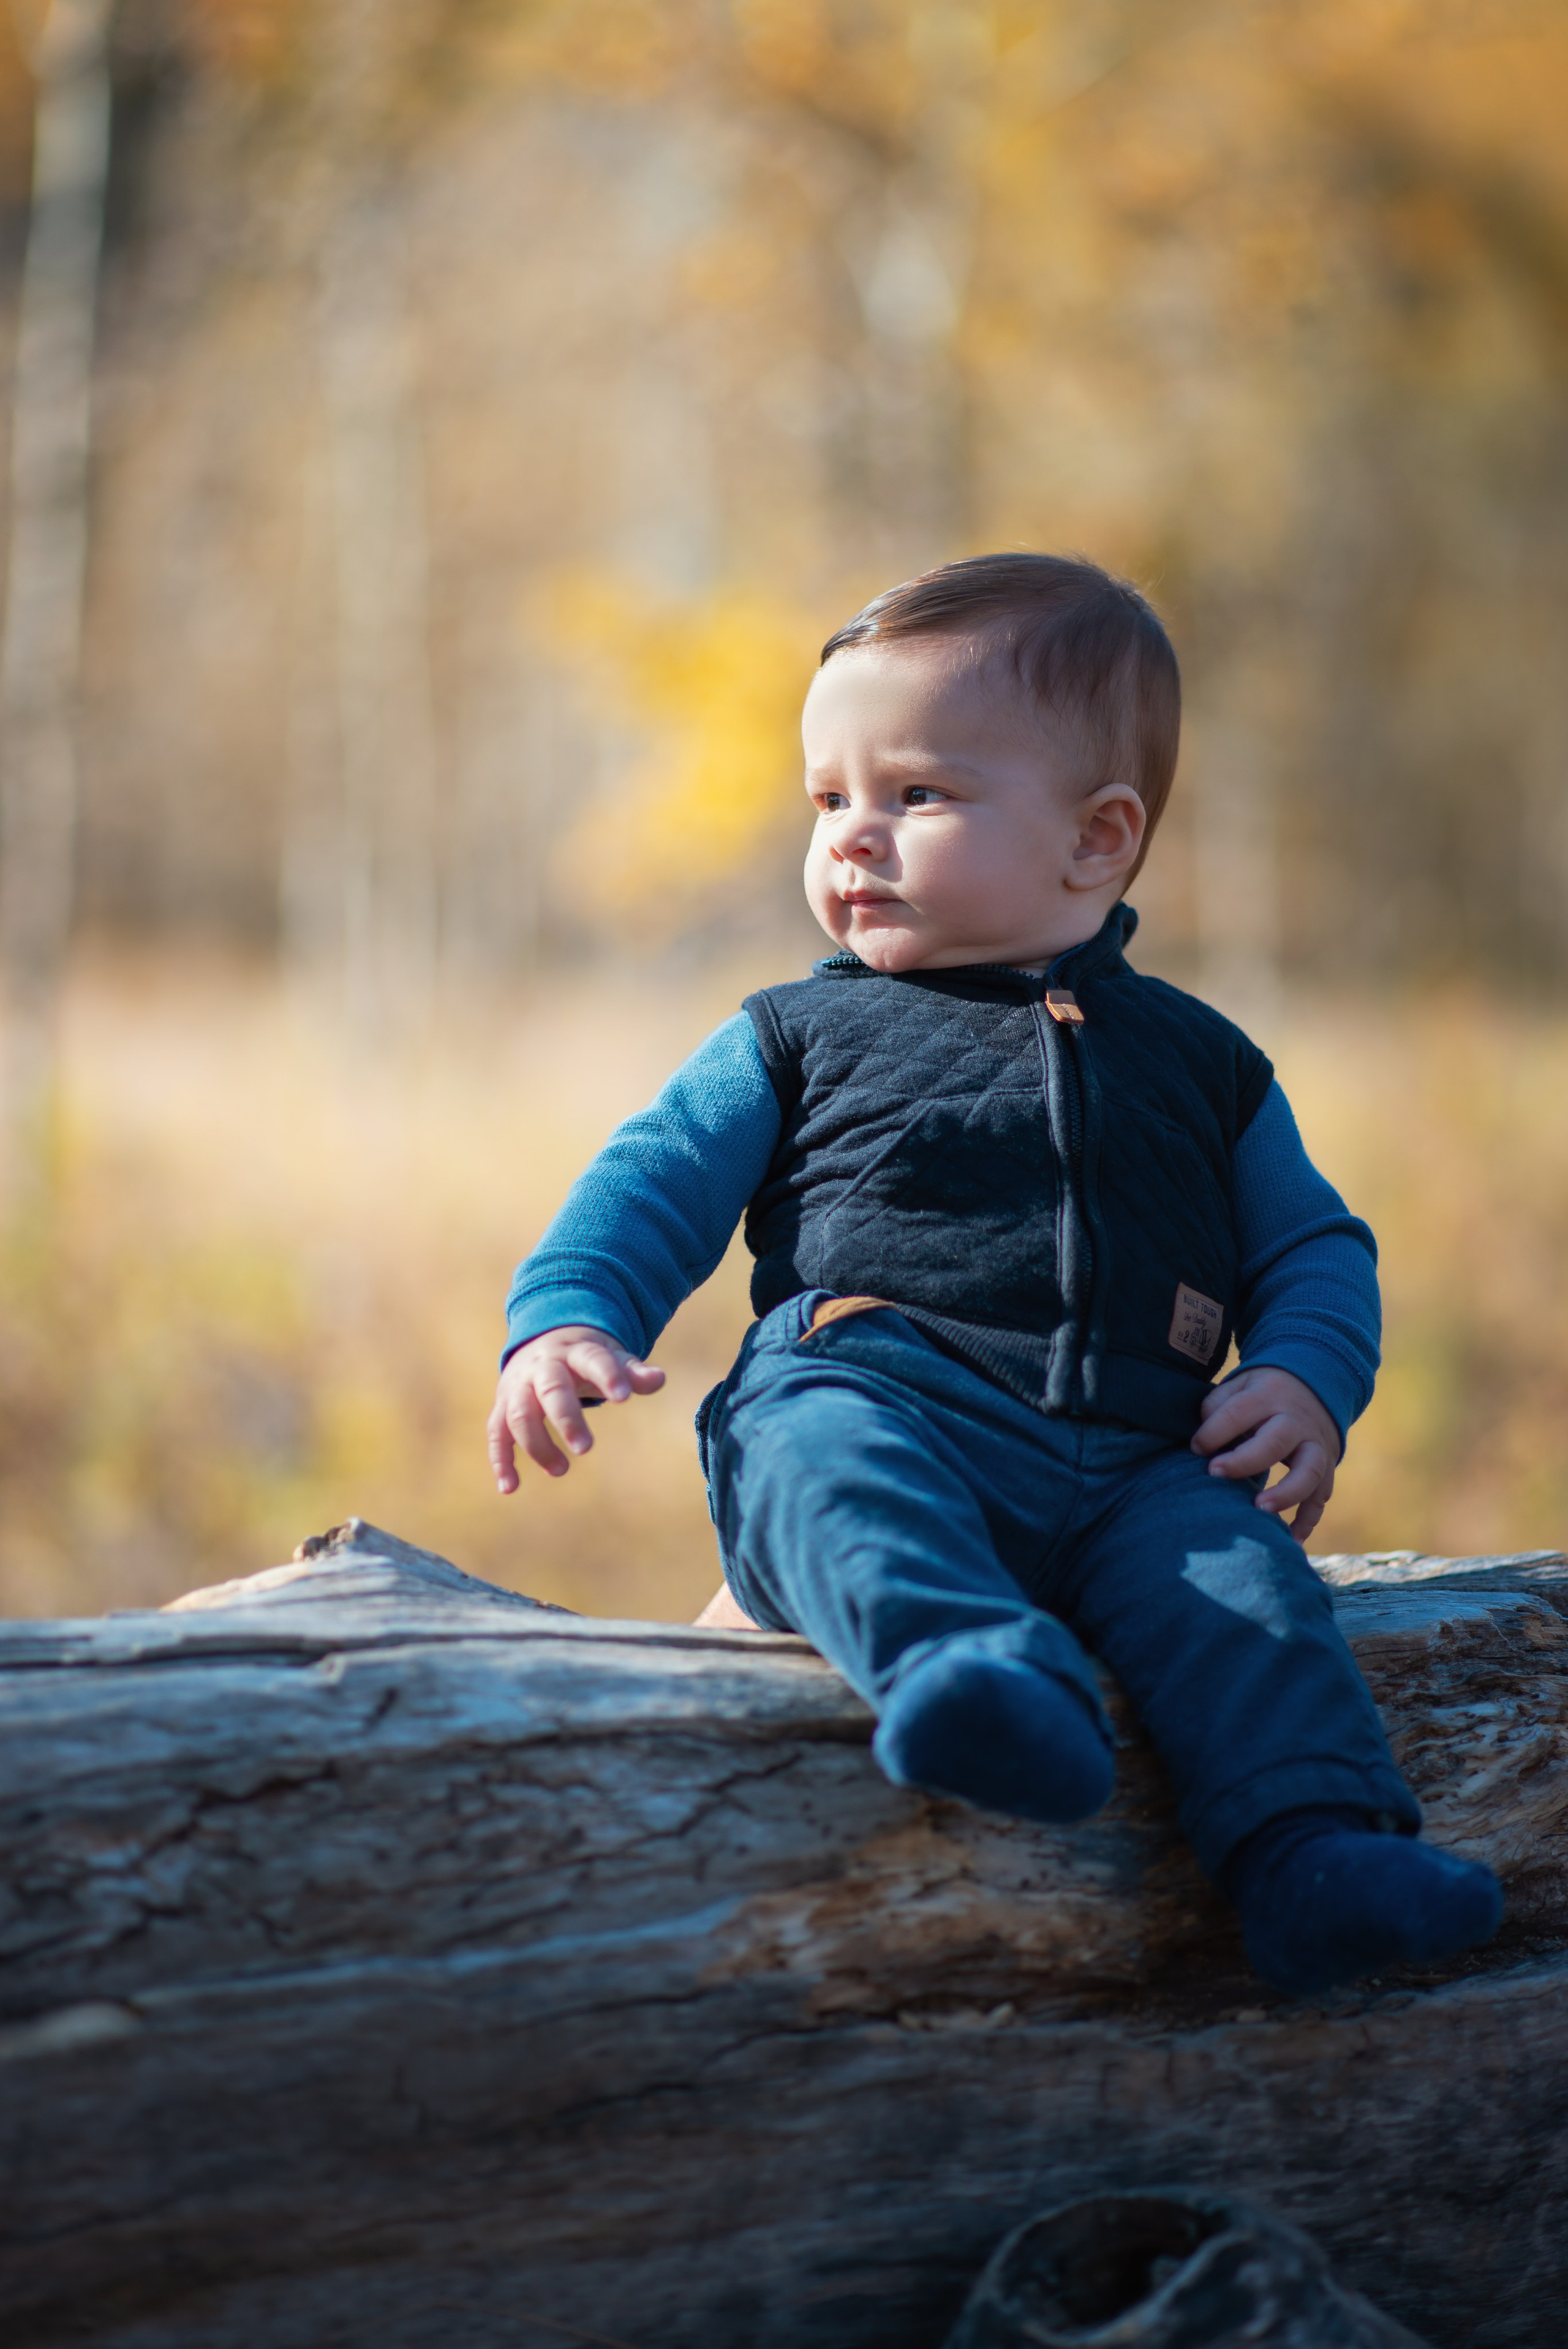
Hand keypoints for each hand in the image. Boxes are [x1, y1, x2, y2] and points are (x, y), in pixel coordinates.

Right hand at [488, 1326, 664, 1487]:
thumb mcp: (612, 1358)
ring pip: (519, 1413)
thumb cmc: (586, 1359)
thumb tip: (659, 1379)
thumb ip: (634, 1372)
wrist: (541, 1343)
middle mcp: (542, 1367)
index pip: (592, 1360)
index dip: (607, 1376)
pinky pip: (496, 1433)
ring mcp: (518, 1387)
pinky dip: (500, 1460)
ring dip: (537, 1444)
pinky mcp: (502, 1407)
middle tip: (586, 1448)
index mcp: (575, 1352)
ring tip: (561, 1470)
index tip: (624, 1398)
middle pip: (550, 1389)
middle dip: (566, 1417)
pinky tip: (510, 1487)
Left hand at [1190, 1366, 1340, 1544]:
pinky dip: (1308, 1520)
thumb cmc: (1263, 1392)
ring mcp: (1315, 1445)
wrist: (1316, 1385)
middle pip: (1276, 1441)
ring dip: (1286, 1493)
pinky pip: (1321, 1496)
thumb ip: (1217, 1406)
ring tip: (1259, 1511)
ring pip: (1309, 1470)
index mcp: (1268, 1396)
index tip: (1196, 1449)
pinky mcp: (1327, 1466)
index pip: (1239, 1412)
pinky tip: (1290, 1540)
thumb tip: (1201, 1443)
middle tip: (1215, 1474)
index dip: (1214, 1431)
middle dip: (1245, 1460)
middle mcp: (1295, 1420)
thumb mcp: (1240, 1384)